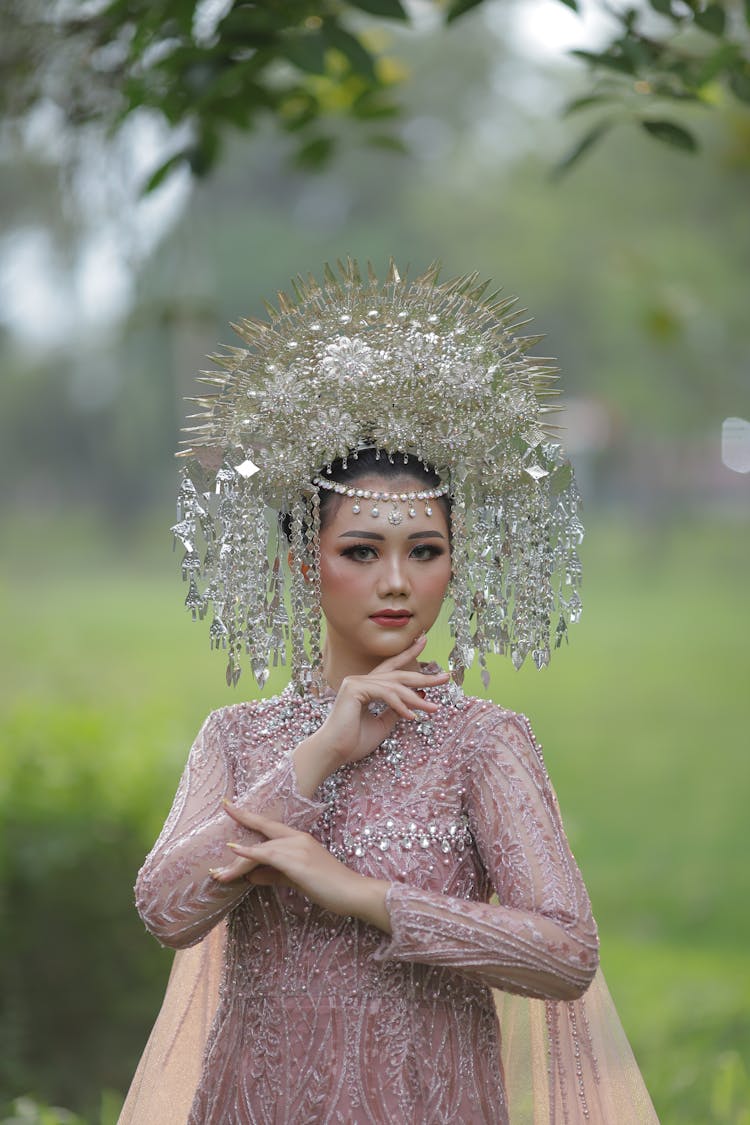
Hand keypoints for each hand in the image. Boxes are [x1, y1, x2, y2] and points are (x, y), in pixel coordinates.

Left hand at [210, 805, 390, 931]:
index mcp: (299, 839)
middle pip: (264, 827)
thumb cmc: (329, 886)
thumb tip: (251, 877)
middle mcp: (297, 839)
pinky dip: (249, 853)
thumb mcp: (296, 878)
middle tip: (224, 806)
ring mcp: (298, 848)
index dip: (250, 817)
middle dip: (243, 816)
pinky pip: (268, 855)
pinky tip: (234, 851)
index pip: (270, 825)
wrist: (352, 892)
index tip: (232, 807)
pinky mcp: (297, 862)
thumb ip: (273, 875)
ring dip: (236, 861)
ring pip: (261, 849)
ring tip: (216, 872)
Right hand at [305, 635, 449, 770]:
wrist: (333, 753)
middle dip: (424, 675)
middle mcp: (360, 680)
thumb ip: (396, 711)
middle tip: (445, 677)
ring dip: (417, 698)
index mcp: (366, 687)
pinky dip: (401, 705)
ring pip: (395, 686)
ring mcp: (356, 682)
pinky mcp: (354, 689)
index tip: (423, 641)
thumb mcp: (382, 725)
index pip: (390, 667)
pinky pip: (386, 694)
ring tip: (434, 708)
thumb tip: (419, 697)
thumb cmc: (353, 742)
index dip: (408, 654)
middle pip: (398, 673)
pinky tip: (412, 716)